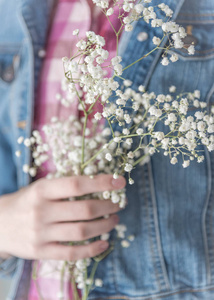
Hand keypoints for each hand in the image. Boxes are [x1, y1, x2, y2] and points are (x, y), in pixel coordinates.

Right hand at [0, 174, 125, 260]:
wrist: (0, 224)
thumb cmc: (27, 201)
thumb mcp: (41, 187)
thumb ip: (65, 185)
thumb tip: (100, 182)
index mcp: (42, 190)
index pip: (77, 184)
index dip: (101, 183)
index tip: (119, 182)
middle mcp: (41, 211)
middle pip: (84, 210)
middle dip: (108, 206)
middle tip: (118, 204)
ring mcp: (40, 234)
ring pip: (81, 232)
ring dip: (104, 226)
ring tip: (114, 220)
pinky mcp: (40, 252)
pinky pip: (71, 253)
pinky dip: (91, 249)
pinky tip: (104, 243)